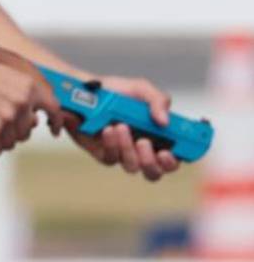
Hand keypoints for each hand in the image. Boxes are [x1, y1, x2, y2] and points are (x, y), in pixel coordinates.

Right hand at [0, 58, 58, 157]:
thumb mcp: (6, 75)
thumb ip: (23, 93)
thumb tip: (33, 117)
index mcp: (28, 87)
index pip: (53, 108)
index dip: (56, 121)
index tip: (54, 130)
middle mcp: (22, 103)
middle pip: (26, 131)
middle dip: (13, 131)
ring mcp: (7, 118)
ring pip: (10, 142)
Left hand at [64, 74, 180, 181]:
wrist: (84, 91)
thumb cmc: (117, 92)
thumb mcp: (142, 89)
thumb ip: (159, 101)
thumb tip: (165, 122)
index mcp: (161, 136)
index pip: (176, 157)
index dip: (176, 160)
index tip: (169, 151)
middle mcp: (144, 149)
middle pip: (155, 172)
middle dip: (151, 161)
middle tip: (144, 142)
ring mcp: (124, 153)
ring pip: (133, 166)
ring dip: (128, 149)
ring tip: (121, 126)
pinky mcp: (105, 154)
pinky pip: (111, 158)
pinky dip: (111, 144)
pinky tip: (107, 129)